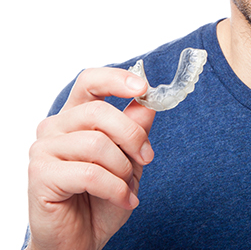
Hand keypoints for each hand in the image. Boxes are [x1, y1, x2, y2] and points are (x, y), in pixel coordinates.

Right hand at [27, 67, 155, 249]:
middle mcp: (55, 126)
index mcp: (75, 115)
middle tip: (146, 157)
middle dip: (132, 134)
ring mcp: (44, 150)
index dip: (116, 79)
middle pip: (98, 110)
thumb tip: (148, 103)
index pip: (90, 81)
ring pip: (96, 143)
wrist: (80, 241)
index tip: (143, 87)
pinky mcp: (40, 175)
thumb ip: (135, 129)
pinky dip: (115, 187)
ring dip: (123, 167)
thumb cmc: (102, 198)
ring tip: (127, 186)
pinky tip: (124, 199)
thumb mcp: (129, 159)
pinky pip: (90, 173)